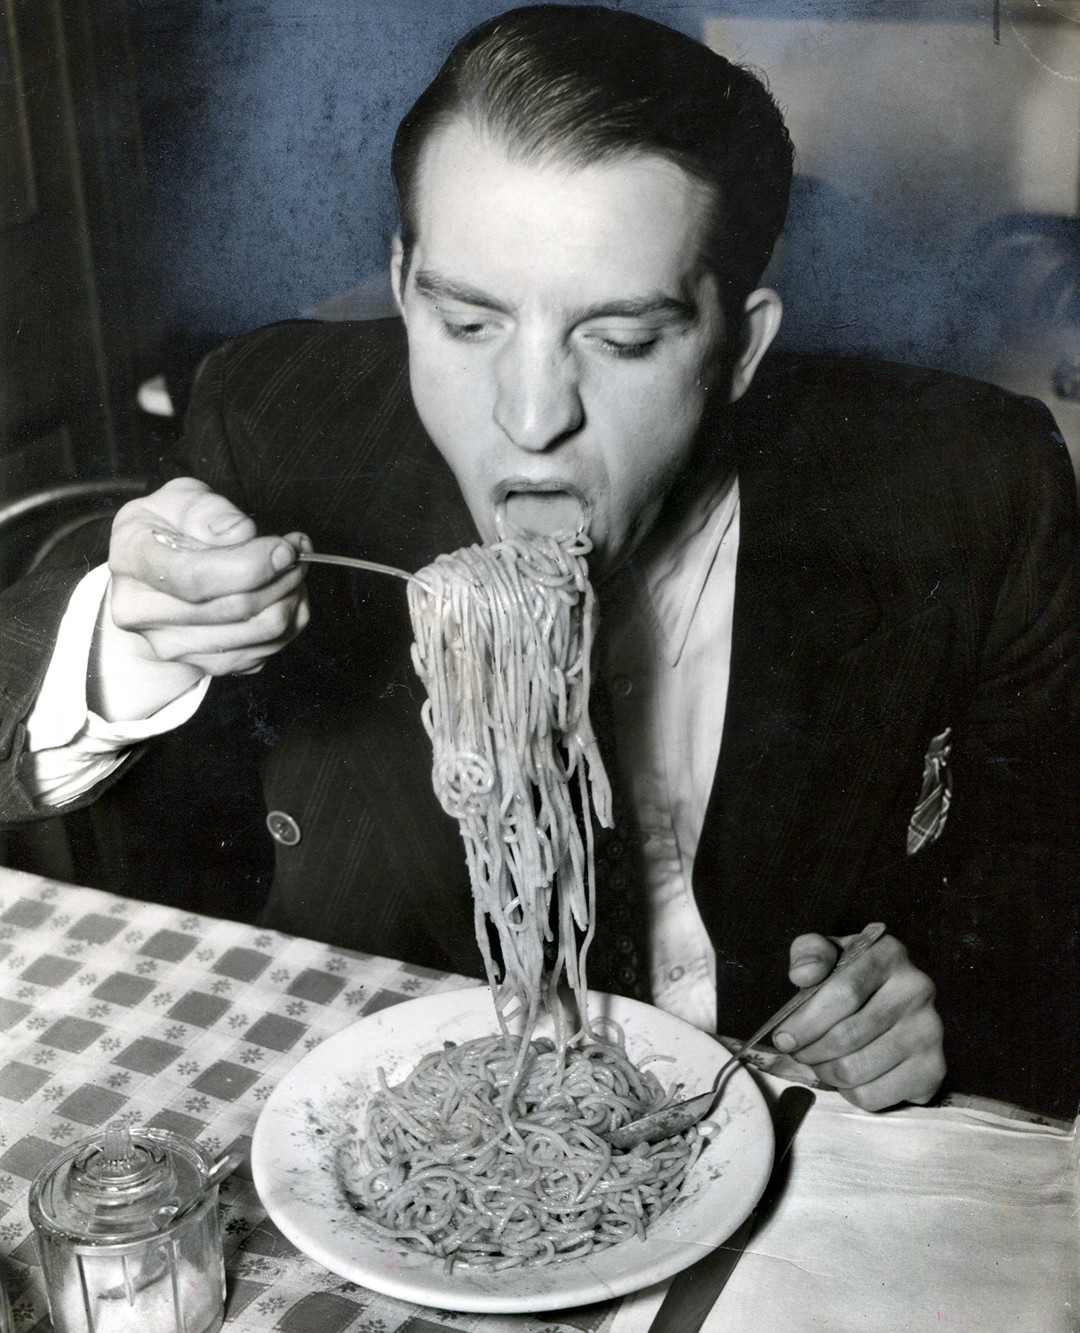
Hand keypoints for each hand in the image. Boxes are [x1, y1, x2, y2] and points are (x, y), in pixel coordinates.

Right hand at [90, 478, 310, 719]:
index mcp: (132, 562)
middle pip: (234, 610)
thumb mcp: (181, 498)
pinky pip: (267, 650)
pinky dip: (289, 619)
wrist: (154, 569)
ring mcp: (174, 648)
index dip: (250, 565)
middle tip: (296, 551)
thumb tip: (242, 534)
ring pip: (259, 634)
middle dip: (281, 577)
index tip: (283, 549)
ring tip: (292, 568)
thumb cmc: (169, 526)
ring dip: (291, 597)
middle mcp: (144, 615)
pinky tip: (283, 593)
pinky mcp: (207, 664)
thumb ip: (210, 511)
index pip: (194, 578)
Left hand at [772, 930, 945, 1110]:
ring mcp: (929, 1031)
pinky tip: (849, 1075)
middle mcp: (917, 989)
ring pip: (856, 1070)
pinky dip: (849, 1092)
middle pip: (847, 1036)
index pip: (843, 994)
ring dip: (826, 1072)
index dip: (806, 1021)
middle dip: (811, 1050)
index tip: (783, 1037)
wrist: (891, 1006)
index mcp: (889, 954)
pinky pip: (874, 1096)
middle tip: (798, 1052)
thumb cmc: (850, 979)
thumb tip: (803, 975)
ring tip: (819, 1061)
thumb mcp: (827, 954)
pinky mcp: (933, 1069)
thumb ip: (810, 953)